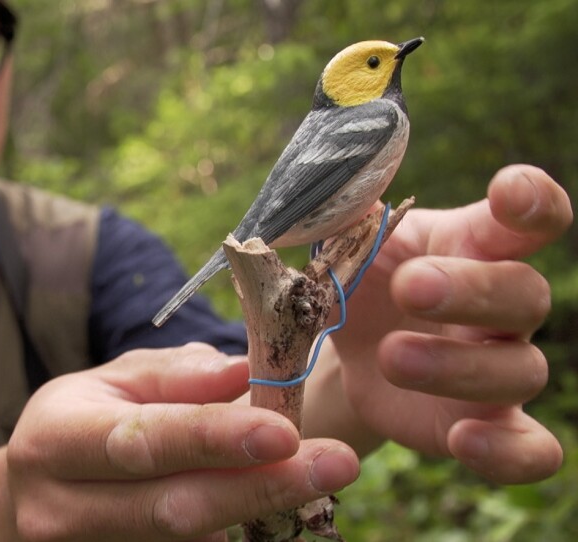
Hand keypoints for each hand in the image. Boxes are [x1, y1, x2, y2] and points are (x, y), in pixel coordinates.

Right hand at [7, 343, 358, 541]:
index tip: (285, 431)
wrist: (40, 489)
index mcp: (56, 441)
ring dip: (259, 512)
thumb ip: (177, 377)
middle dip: (261, 488)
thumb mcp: (117, 381)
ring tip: (317, 477)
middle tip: (336, 463)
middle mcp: (60, 509)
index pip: (143, 441)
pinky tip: (270, 504)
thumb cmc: (84, 419)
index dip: (215, 439)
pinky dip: (235, 534)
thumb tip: (244, 372)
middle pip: (173, 509)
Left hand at [315, 164, 571, 482]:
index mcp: (472, 245)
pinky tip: (465, 440)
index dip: (532, 201)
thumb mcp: (346, 243)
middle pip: (525, 292)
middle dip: (470, 289)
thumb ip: (348, 214)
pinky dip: (509, 453)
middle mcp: (500, 306)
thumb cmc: (357, 278)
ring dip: (459, 364)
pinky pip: (530, 449)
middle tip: (410, 286)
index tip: (510, 192)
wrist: (342, 345)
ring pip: (521, 369)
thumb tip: (341, 178)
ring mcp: (498, 367)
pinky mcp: (485, 424)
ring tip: (393, 357)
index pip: (529, 218)